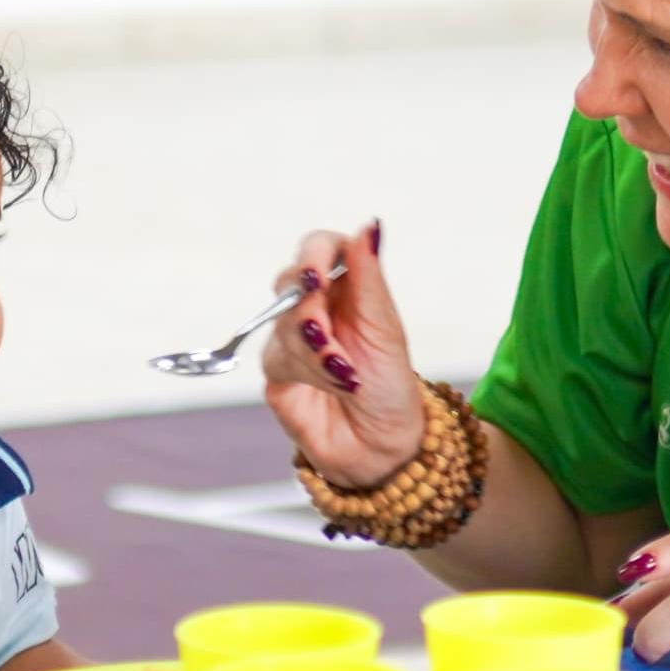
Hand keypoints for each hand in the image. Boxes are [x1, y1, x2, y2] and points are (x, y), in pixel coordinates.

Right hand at [259, 221, 426, 488]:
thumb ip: (369, 276)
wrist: (383, 445)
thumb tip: (371, 225)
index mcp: (348, 288)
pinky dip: (310, 371)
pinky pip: (278, 357)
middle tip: (328, 333)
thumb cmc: (392, 386)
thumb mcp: (385, 328)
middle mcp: (317, 309)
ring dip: (317, 349)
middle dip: (308, 305)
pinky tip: (335, 384)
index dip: (313, 254)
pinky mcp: (278, 373)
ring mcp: (293, 341)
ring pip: (283, 323)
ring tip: (346, 374)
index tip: (317, 276)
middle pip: (289, 280)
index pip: (319, 248)